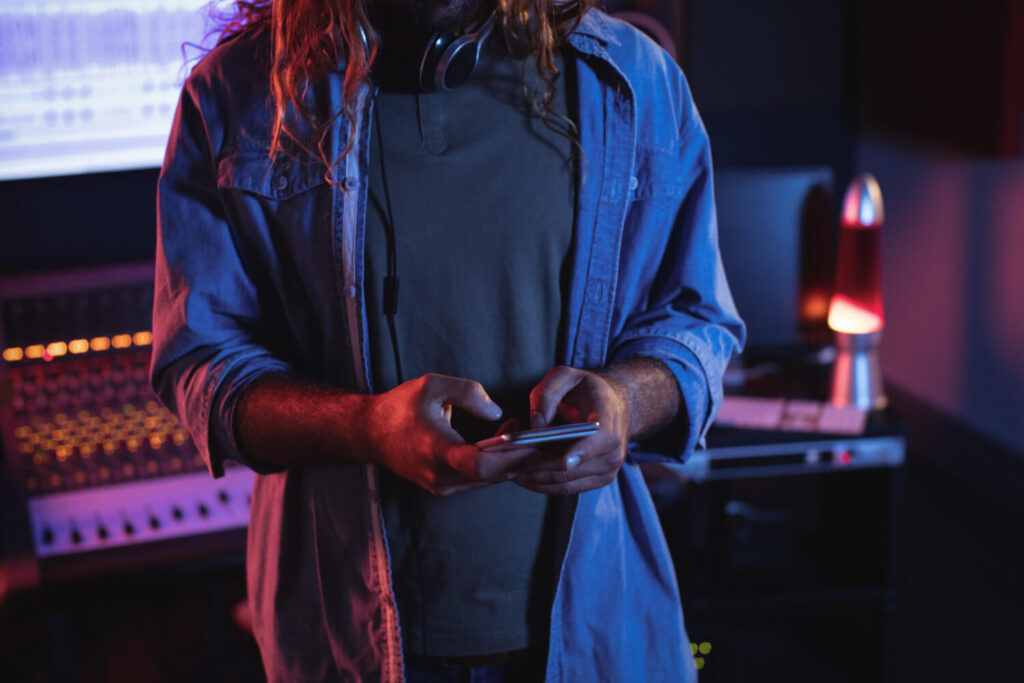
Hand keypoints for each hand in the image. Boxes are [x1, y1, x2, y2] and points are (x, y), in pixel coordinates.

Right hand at [364, 373, 534, 495]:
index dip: (512, 456)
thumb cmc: (400, 406)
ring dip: (514, 461)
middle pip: (493, 475)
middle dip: (524, 458)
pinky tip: (512, 442)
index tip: (534, 440)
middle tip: (551, 439)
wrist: (369, 434)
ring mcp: (442, 486)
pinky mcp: (445, 486)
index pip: (480, 465)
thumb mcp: (432, 385)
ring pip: (490, 480)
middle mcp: (440, 476)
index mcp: (436, 451)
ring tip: (535, 436)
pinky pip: (480, 479)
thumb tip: (497, 414)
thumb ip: (468, 392)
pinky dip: (499, 464)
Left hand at [512, 366, 631, 494]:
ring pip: (564, 482)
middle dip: (536, 467)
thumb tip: (535, 425)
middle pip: (571, 467)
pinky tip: (522, 476)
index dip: (580, 452)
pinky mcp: (599, 481)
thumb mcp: (566, 376)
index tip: (562, 460)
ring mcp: (608, 469)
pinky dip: (542, 484)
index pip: (599, 440)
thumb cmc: (586, 389)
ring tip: (507, 471)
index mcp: (609, 419)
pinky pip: (566, 489)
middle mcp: (613, 450)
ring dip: (534, 478)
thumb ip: (547, 394)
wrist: (615, 405)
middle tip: (505, 465)